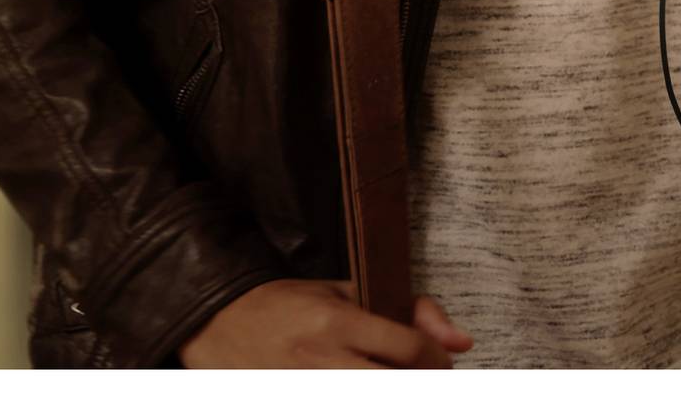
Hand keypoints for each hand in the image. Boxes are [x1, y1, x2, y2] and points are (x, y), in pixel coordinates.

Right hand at [177, 277, 474, 367]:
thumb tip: (462, 342)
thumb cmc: (285, 303)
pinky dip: (360, 390)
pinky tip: (361, 379)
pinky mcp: (287, 395)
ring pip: (371, 393)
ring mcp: (303, 384)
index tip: (439, 361)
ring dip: (395, 387)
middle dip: (421, 382)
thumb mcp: (343, 292)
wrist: (218, 320)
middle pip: (394, 383)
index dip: (437, 359)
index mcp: (337, 322)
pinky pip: (339, 398)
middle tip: (425, 377)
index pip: (409, 349)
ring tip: (395, 376)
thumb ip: (405, 310)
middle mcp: (321, 358)